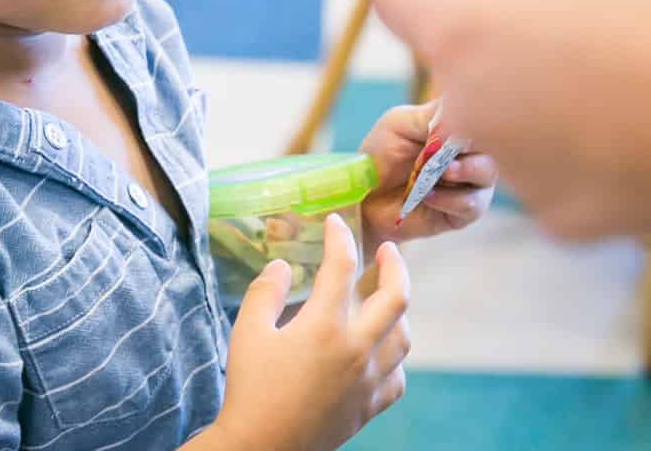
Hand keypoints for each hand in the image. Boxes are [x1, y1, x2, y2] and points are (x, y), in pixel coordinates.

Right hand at [213, 215, 410, 450]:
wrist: (262, 449)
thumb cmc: (250, 389)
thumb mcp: (247, 332)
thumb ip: (266, 292)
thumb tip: (281, 266)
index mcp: (325, 327)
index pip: (342, 266)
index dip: (339, 237)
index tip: (335, 223)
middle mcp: (356, 351)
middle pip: (396, 298)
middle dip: (396, 266)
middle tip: (390, 251)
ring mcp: (368, 382)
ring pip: (403, 337)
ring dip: (397, 311)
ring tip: (384, 299)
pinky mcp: (369, 407)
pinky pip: (397, 377)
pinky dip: (394, 358)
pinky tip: (379, 352)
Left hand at [359, 102, 496, 245]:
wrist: (364, 197)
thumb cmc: (380, 155)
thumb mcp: (400, 124)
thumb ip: (432, 116)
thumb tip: (462, 111)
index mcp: (456, 126)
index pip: (481, 114)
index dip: (474, 116)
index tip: (457, 120)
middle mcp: (469, 152)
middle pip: (492, 142)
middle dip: (472, 143)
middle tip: (448, 147)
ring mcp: (470, 182)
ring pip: (487, 173)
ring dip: (464, 170)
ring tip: (441, 172)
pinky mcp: (463, 212)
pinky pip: (471, 204)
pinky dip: (450, 198)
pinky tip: (428, 195)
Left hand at [370, 0, 650, 240]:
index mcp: (466, 31)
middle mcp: (469, 109)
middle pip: (460, 59)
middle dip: (498, 33)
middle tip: (573, 13)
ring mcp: (513, 170)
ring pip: (508, 119)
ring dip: (538, 95)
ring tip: (620, 70)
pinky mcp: (562, 220)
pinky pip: (555, 172)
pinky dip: (582, 152)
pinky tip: (638, 128)